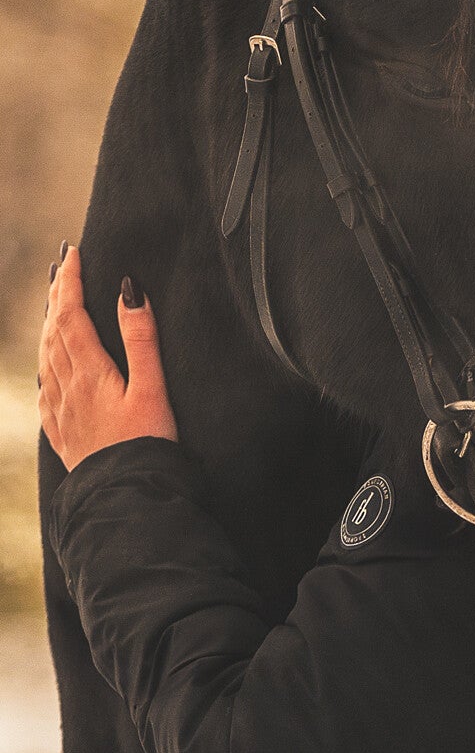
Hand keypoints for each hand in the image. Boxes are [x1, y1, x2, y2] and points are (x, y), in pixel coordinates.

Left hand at [38, 246, 178, 471]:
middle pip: (54, 332)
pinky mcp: (64, 435)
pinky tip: (48, 368)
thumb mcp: (152, 387)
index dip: (72, 282)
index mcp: (89, 373)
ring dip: (48, 326)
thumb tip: (128, 291)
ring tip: (54, 305)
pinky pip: (45, 391)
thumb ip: (141, 339)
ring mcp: (61, 413)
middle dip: (58, 296)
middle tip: (63, 267)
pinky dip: (45, 366)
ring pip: (45, 358)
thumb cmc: (147, 445)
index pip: (72, 316)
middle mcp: (67, 389)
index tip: (73, 253)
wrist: (128, 499)